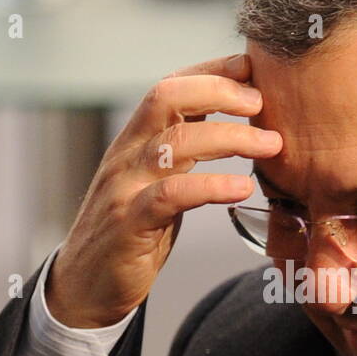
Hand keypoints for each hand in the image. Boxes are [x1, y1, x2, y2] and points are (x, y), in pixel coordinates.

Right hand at [46, 53, 281, 327]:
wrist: (85, 288)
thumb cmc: (133, 233)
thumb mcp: (159, 183)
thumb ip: (183, 155)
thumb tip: (230, 127)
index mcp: (135, 141)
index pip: (170, 87)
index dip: (210, 71)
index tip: (250, 67)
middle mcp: (126, 154)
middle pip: (166, 97)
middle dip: (218, 90)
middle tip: (262, 103)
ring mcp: (125, 186)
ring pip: (175, 142)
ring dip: (231, 137)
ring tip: (271, 145)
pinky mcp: (130, 223)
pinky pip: (172, 194)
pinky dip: (211, 186)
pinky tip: (242, 188)